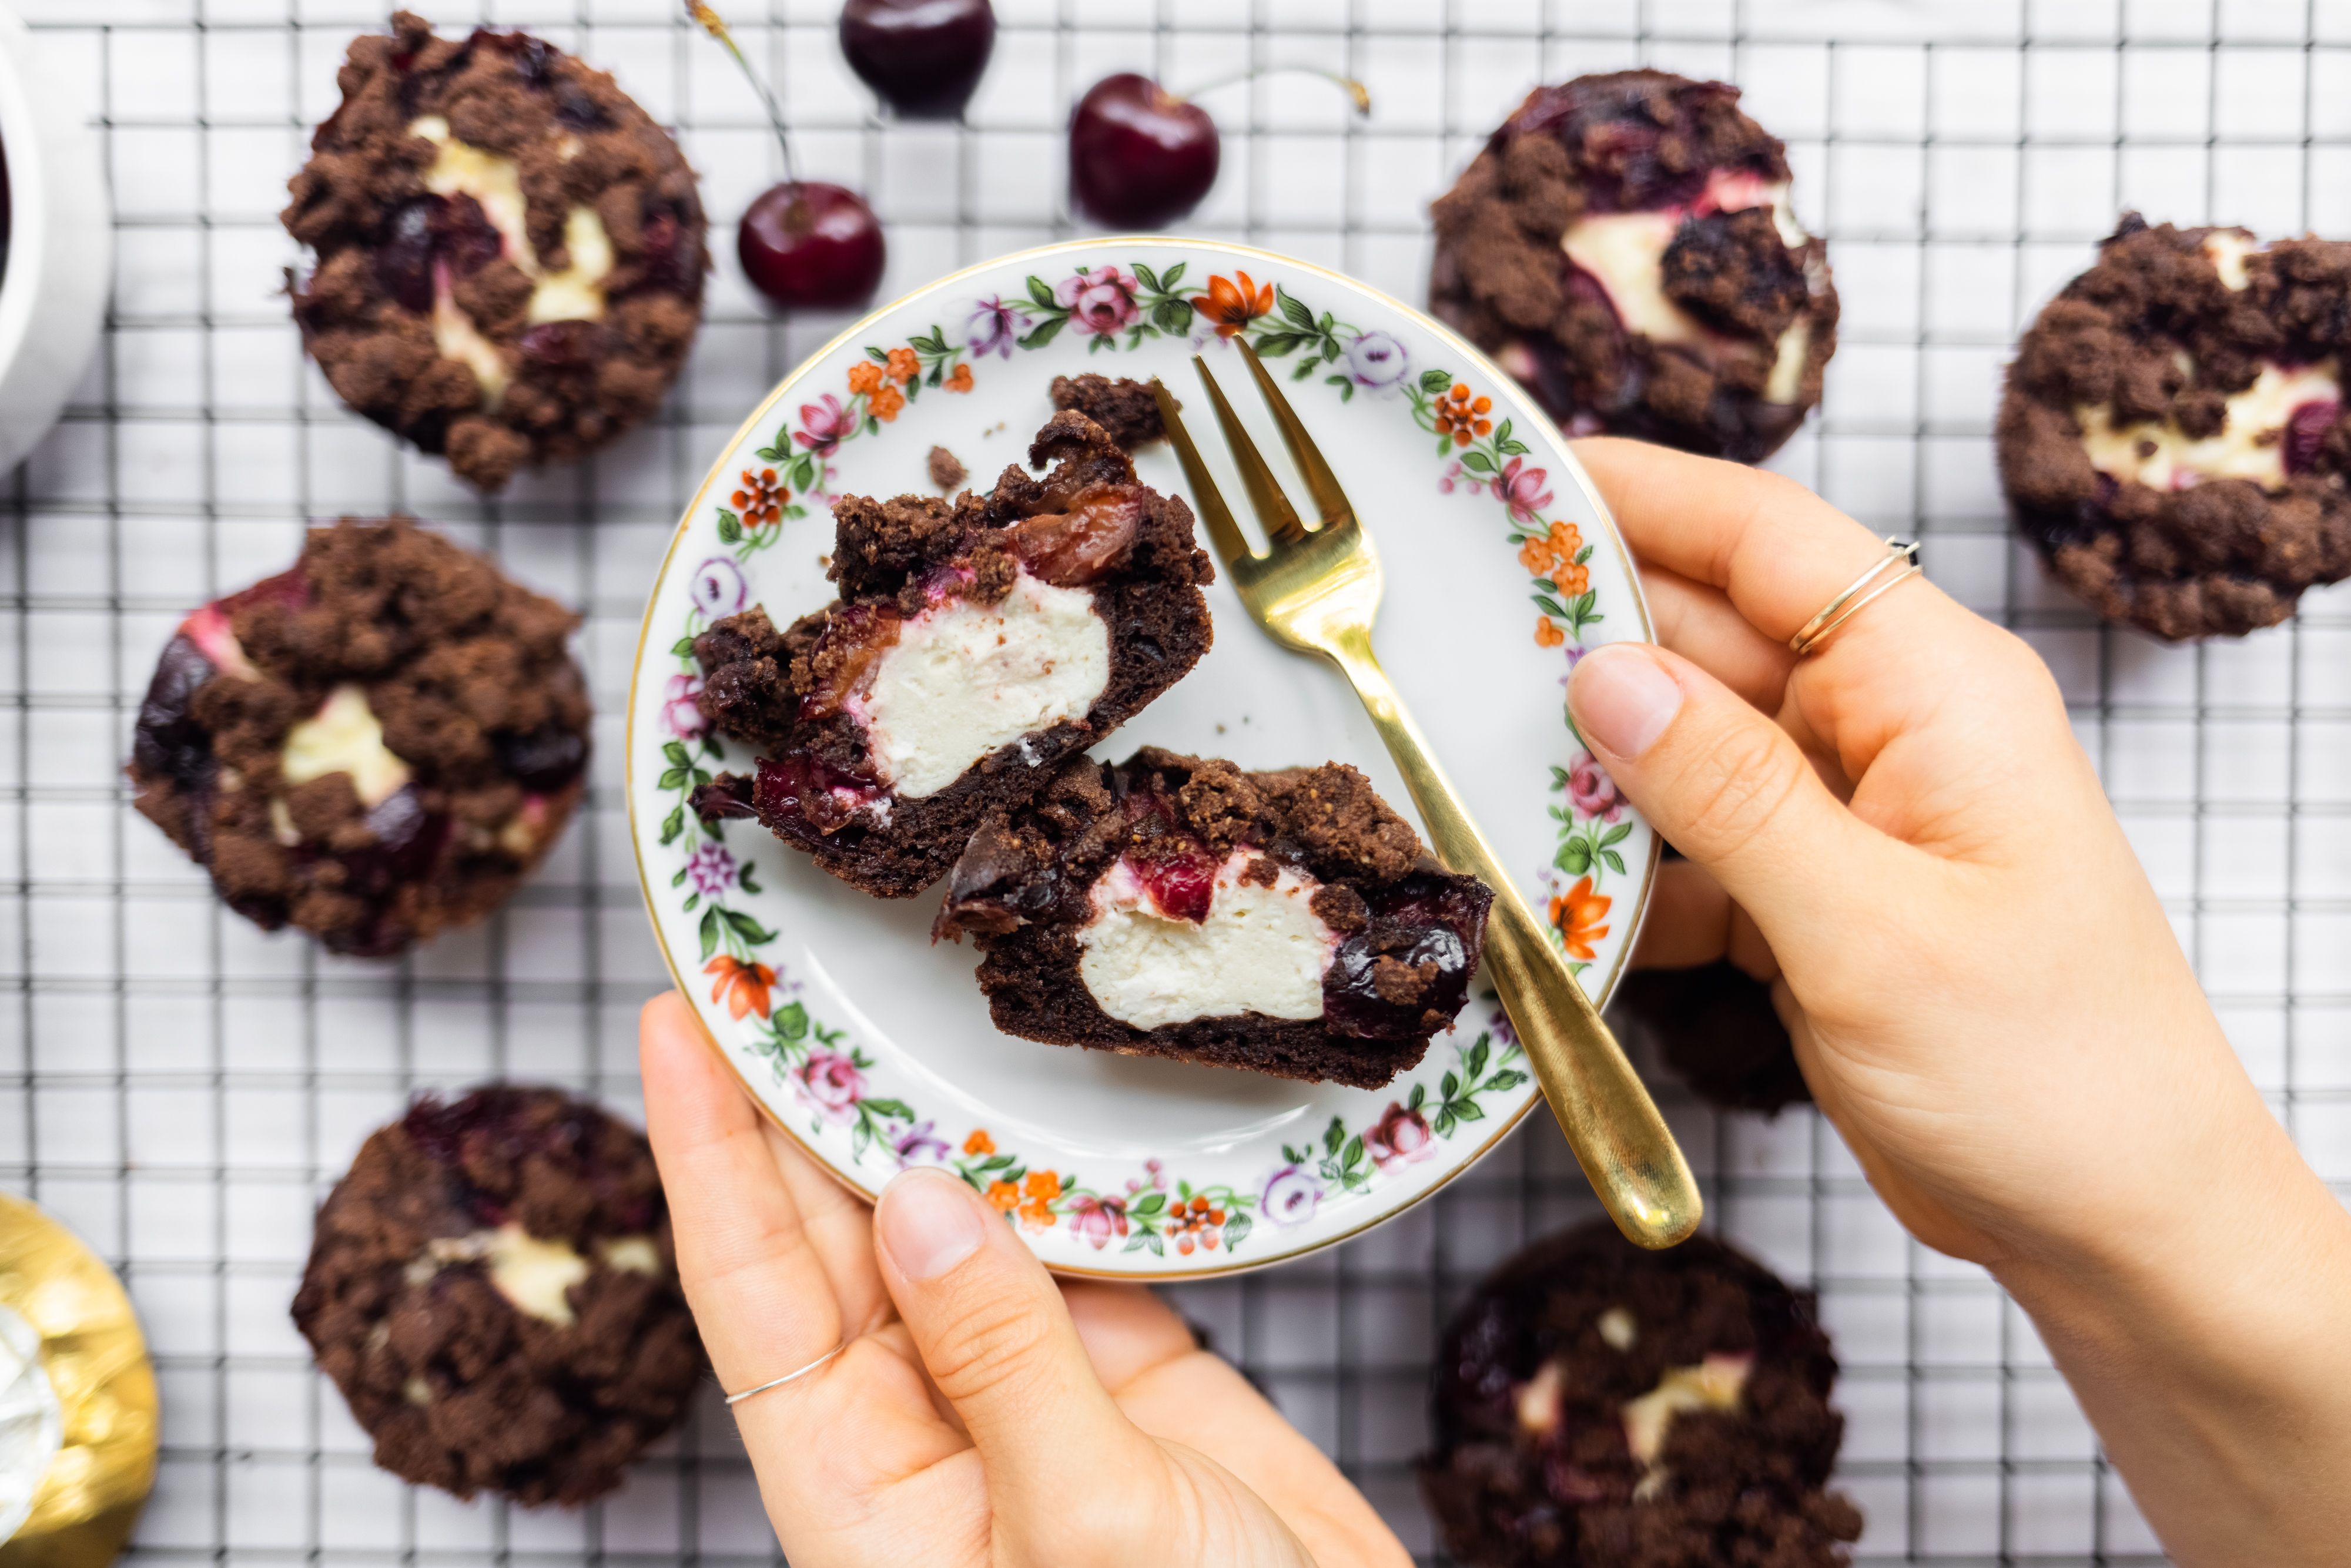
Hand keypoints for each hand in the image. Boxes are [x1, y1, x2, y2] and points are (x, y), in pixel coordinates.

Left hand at [637, 992, 1409, 1567]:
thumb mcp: (1089, 1530)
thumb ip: (1003, 1361)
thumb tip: (921, 1202)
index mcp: (864, 1493)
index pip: (752, 1297)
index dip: (706, 1156)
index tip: (674, 1025)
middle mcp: (925, 1433)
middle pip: (837, 1238)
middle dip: (801, 1104)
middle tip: (778, 964)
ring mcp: (1026, 1394)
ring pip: (951, 1225)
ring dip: (928, 1116)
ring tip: (891, 990)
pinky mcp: (1129, 1374)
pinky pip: (1070, 1241)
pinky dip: (1058, 1165)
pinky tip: (1038, 1087)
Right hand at [1566, 437, 2350, 1565]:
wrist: (2123, 1228)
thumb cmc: (2048, 1075)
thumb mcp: (1870, 930)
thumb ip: (1730, 795)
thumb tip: (1603, 676)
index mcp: (1935, 691)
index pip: (1771, 542)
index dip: (1644, 492)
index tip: (1519, 472)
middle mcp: (1891, 732)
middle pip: (1715, 637)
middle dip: (1587, 630)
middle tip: (1444, 625)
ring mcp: (1854, 820)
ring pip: (1693, 750)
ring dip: (1594, 766)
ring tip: (1462, 754)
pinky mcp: (1821, 904)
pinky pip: (1699, 853)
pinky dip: (1629, 876)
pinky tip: (1551, 898)